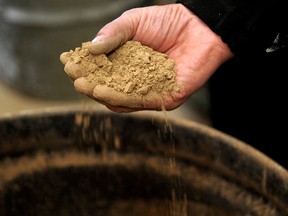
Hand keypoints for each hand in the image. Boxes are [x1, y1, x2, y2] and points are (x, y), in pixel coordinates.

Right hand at [61, 4, 232, 111]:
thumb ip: (113, 34)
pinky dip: (121, 98)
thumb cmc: (168, 22)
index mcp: (126, 63)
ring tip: (86, 86)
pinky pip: (140, 102)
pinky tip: (105, 92)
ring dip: (102, 94)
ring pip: (121, 99)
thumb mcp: (134, 22)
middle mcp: (135, 80)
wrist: (199, 26)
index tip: (69, 62)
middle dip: (90, 84)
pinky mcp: (164, 98)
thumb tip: (90, 49)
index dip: (85, 67)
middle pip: (109, 88)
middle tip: (75, 79)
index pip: (102, 70)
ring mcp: (149, 91)